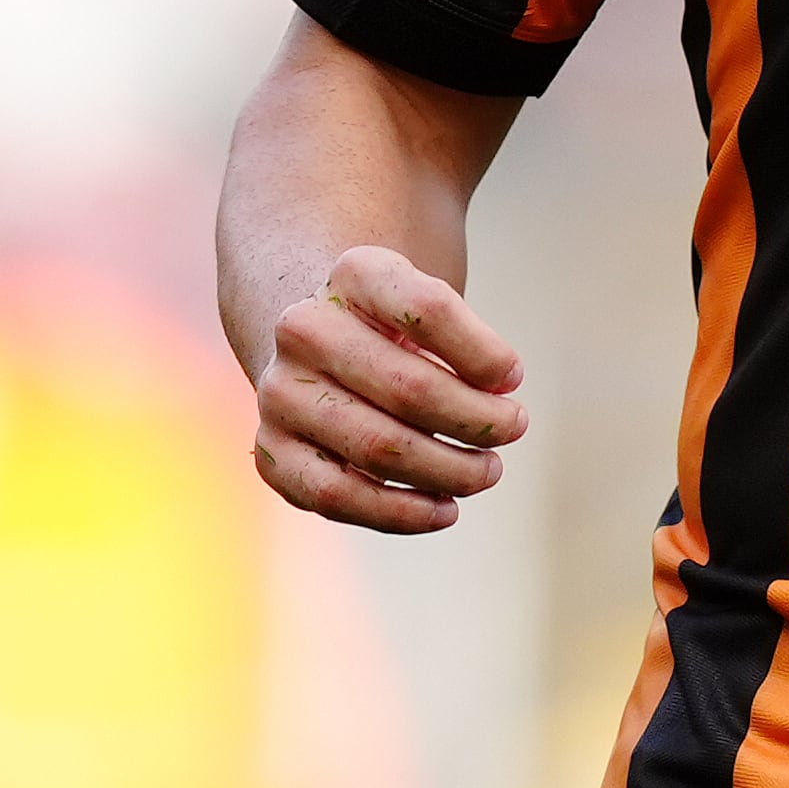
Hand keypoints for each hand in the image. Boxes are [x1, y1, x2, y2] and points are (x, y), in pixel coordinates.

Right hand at [248, 245, 526, 534]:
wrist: (318, 344)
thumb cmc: (394, 327)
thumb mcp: (427, 304)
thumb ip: (469, 338)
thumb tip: (502, 385)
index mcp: (353, 274)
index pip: (429, 309)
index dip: (482, 351)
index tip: (514, 376)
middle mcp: (303, 328)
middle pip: (409, 387)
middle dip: (476, 420)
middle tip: (514, 428)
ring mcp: (281, 393)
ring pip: (379, 447)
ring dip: (448, 470)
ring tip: (487, 471)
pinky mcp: (274, 451)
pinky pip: (337, 496)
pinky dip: (399, 513)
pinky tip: (444, 509)